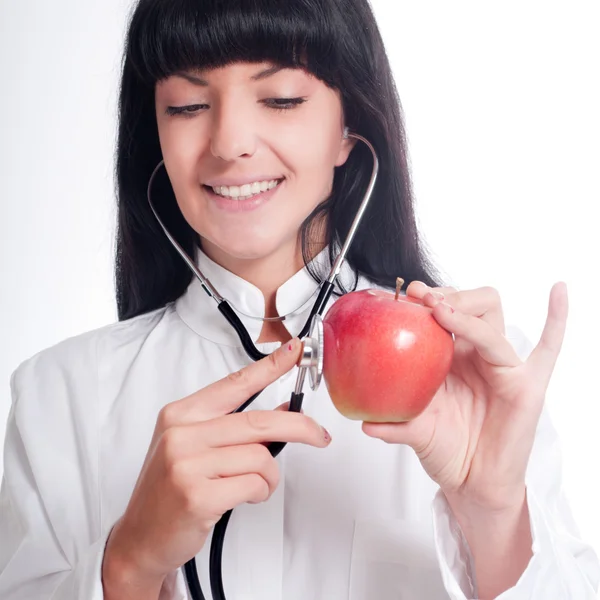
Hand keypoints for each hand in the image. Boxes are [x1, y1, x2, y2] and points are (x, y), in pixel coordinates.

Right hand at [103, 338, 329, 582]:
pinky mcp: (197, 496)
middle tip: (318, 435)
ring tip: (255, 485)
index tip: (293, 351)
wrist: (141, 537)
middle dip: (299, 427)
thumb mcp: (196, 447)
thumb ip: (236, 427)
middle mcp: (182, 434)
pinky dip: (260, 492)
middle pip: (258, 422)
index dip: (269, 367)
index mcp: (181, 414)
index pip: (234, 384)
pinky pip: (254, 484)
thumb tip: (283, 411)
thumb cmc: (171, 490)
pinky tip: (245, 497)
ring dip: (269, 476)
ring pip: (260, 457)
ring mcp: (187, 464)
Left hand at [362, 281, 567, 512]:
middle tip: (425, 302)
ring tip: (443, 311)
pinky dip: (556, 319)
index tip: (407, 297)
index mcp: (450, 357)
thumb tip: (365, 423)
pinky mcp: (527, 384)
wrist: (473, 483)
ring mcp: (503, 366)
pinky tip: (559, 291)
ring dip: (466, 308)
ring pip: (492, 318)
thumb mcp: (415, 432)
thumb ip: (394, 425)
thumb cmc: (447, 450)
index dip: (428, 300)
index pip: (444, 312)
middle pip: (470, 304)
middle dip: (448, 296)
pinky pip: (548, 349)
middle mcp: (476, 354)